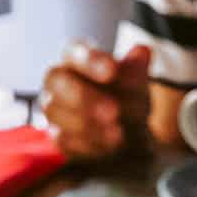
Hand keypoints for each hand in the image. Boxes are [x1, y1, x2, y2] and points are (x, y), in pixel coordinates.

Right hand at [40, 42, 150, 160]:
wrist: (129, 133)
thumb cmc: (127, 98)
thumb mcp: (138, 84)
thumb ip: (137, 69)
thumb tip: (143, 51)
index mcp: (77, 57)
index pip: (75, 52)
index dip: (91, 60)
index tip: (112, 70)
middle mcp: (58, 80)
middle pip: (56, 80)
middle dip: (84, 96)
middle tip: (114, 110)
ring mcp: (54, 108)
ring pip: (57, 112)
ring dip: (89, 124)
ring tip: (118, 133)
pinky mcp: (57, 136)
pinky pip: (63, 139)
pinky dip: (89, 143)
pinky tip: (110, 144)